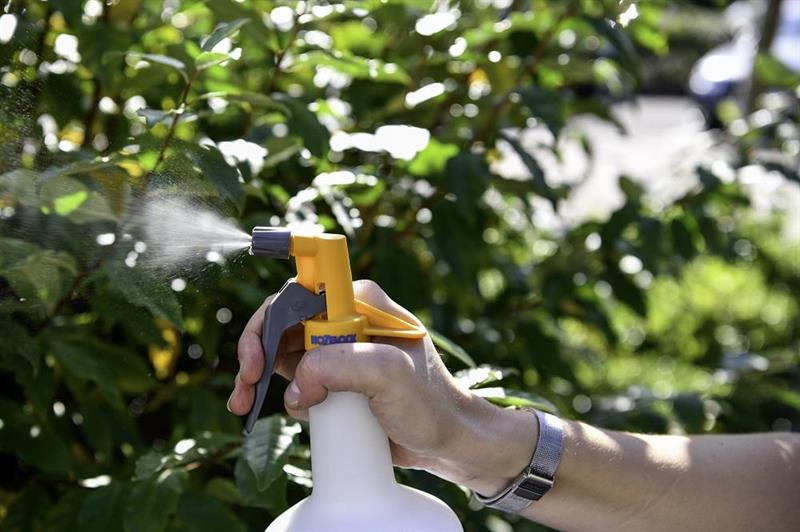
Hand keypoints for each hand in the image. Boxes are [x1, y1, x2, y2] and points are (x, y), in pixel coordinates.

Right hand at [228, 280, 537, 494]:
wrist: (447, 443)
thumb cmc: (430, 404)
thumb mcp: (390, 376)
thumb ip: (340, 366)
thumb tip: (300, 381)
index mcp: (362, 303)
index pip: (301, 293)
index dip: (271, 319)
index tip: (257, 354)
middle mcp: (347, 319)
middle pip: (282, 320)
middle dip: (256, 350)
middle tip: (246, 383)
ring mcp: (339, 350)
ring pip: (281, 349)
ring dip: (258, 373)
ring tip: (245, 402)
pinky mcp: (335, 378)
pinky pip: (295, 377)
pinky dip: (279, 391)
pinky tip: (285, 410)